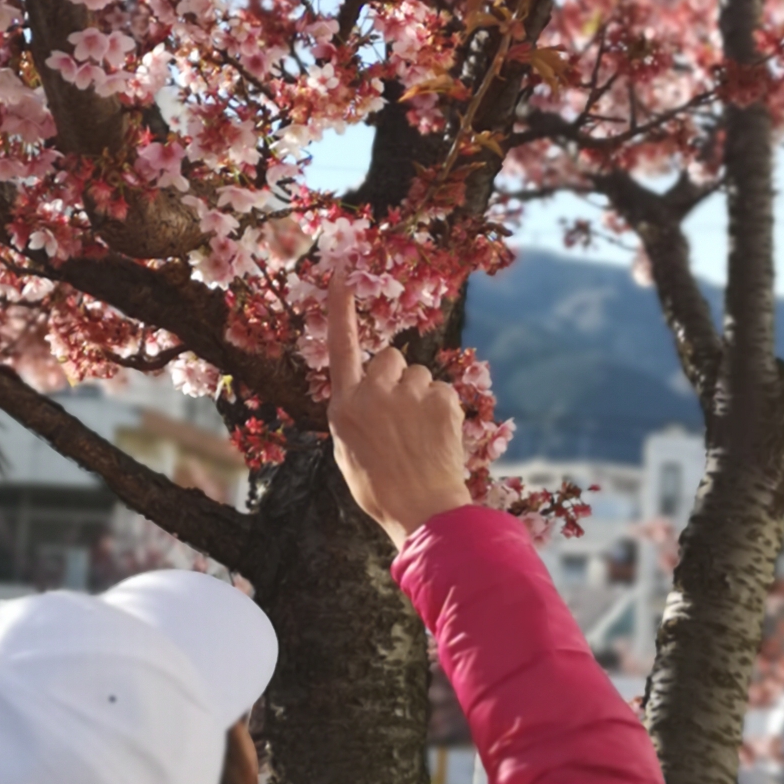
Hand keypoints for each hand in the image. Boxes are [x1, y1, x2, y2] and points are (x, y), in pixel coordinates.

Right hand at [326, 272, 471, 548]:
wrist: (422, 509)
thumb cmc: (379, 488)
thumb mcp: (348, 450)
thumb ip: (354, 413)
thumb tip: (368, 395)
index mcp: (344, 406)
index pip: (341, 346)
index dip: (340, 309)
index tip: (341, 274)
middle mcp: (373, 392)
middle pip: (390, 358)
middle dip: (397, 377)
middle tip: (401, 414)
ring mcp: (409, 394)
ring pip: (420, 375)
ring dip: (421, 395)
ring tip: (419, 433)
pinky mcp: (442, 400)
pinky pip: (443, 390)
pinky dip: (443, 409)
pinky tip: (437, 437)